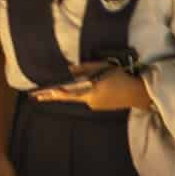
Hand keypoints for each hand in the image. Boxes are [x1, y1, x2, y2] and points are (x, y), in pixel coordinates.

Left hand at [33, 65, 149, 111]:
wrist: (137, 94)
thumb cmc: (119, 77)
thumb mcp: (101, 68)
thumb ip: (83, 69)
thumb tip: (68, 70)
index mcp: (89, 92)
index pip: (66, 93)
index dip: (52, 93)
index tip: (38, 95)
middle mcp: (89, 101)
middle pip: (69, 96)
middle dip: (55, 94)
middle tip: (37, 96)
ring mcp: (95, 106)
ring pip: (80, 95)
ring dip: (75, 90)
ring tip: (77, 83)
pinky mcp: (100, 107)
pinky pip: (88, 97)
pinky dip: (85, 91)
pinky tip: (94, 86)